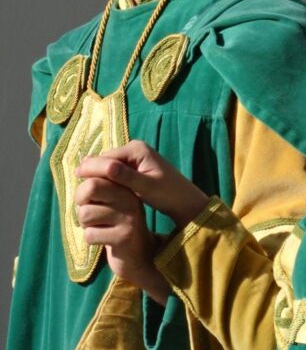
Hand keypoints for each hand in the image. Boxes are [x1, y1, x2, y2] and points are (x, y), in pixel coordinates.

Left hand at [74, 167, 169, 303]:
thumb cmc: (118, 223)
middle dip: (80, 202)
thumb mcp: (114, 200)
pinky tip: (104, 239)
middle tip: (87, 211)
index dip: (83, 189)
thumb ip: (101, 183)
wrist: (139, 254)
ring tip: (99, 226)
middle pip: (90, 188)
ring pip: (85, 214)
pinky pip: (90, 234)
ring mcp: (128, 218)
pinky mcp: (123, 237)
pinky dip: (91, 239)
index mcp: (126, 187)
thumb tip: (83, 162)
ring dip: (86, 224)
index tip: (86, 199)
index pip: (95, 176)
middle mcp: (129, 199)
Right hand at [76, 140, 209, 228]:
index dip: (91, 168)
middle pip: (105, 159)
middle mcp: (134, 148)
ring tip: (84, 190)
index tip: (76, 178)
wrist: (184, 200)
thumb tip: (107, 167)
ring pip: (108, 166)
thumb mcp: (147, 187)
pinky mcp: (134, 167)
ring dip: (98, 177)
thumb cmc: (168, 194)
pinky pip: (115, 172)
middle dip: (92, 172)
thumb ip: (127, 177)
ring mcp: (134, 157)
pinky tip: (98, 191)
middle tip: (77, 185)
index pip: (107, 157)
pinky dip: (106, 180)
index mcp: (137, 149)